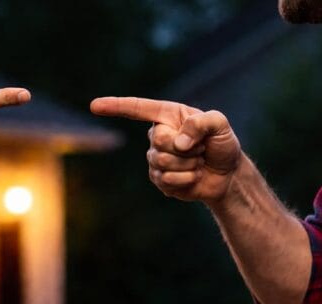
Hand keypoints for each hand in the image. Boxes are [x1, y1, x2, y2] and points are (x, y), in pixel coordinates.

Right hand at [90, 97, 241, 204]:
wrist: (227, 176)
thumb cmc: (223, 145)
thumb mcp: (220, 125)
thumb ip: (203, 123)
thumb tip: (179, 141)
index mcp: (168, 115)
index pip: (138, 108)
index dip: (116, 106)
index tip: (94, 106)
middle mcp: (158, 135)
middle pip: (158, 141)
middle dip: (185, 148)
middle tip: (200, 149)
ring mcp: (156, 158)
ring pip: (162, 163)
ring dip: (188, 165)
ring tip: (198, 163)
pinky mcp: (159, 179)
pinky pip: (166, 180)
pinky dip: (186, 180)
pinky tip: (193, 177)